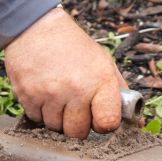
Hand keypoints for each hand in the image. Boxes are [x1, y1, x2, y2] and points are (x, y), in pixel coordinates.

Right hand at [4, 7, 127, 137]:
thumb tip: (133, 120)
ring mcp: (50, 94)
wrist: (35, 27)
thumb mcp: (103, 62)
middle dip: (78, 125)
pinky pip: (36, 120)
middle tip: (76, 109)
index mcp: (100, 80)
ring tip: (59, 98)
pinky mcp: (28, 96)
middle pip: (78, 132)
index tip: (99, 118)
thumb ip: (118, 91)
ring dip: (58, 119)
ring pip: (56, 128)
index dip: (104, 125)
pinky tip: (44, 95)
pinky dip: (41, 113)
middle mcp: (76, 89)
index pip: (108, 123)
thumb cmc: (73, 46)